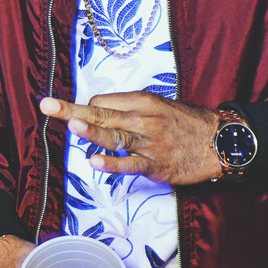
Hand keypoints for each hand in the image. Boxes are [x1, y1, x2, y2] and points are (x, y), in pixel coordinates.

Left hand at [41, 93, 220, 183]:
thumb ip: (130, 108)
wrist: (221, 141)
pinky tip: (94, 161)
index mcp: (142, 101)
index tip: (73, 115)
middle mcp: (143, 119)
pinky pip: (130, 165)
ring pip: (113, 136)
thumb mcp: (159, 105)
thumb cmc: (187, 122)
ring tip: (71, 124)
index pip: (103, 101)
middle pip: (102, 113)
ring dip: (91, 130)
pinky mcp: (156, 166)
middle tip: (47, 105)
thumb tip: (99, 110)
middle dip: (72, 110)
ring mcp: (149, 143)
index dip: (86, 108)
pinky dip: (112, 164)